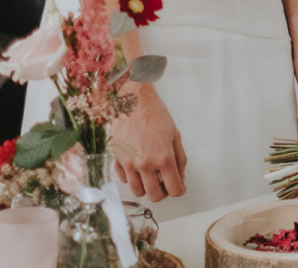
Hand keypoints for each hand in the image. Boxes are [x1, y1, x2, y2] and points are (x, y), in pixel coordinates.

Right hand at [112, 83, 187, 201]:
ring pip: (138, 191)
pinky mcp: (117, 159)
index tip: (179, 187)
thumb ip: (180, 159)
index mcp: (163, 158)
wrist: (133, 101)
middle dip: (163, 192)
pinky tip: (137, 167)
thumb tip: (180, 177)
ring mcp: (129, 163)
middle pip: (155, 196)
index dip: (179, 190)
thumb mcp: (175, 135)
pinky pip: (124, 179)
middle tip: (164, 183)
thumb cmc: (156, 115)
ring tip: (150, 176)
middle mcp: (145, 164)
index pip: (174, 189)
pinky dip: (132, 177)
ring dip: (146, 187)